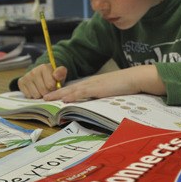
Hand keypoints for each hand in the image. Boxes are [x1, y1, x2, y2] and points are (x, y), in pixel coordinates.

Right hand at [18, 63, 66, 98]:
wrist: (42, 75)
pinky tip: (35, 90)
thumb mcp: (60, 74)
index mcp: (44, 67)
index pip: (50, 85)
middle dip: (47, 93)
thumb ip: (61, 73)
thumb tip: (56, 76)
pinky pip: (28, 96)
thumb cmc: (52, 77)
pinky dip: (33, 95)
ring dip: (40, 95)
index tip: (54, 86)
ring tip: (41, 90)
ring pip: (36, 95)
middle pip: (43, 91)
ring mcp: (26, 77)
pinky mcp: (21, 82)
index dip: (54, 88)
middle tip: (48, 89)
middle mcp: (33, 71)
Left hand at [43, 65, 165, 102]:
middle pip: (70, 88)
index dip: (64, 91)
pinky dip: (72, 96)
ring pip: (72, 89)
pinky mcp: (98, 88)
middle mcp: (91, 82)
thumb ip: (104, 95)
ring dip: (59, 94)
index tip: (54, 95)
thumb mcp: (113, 91)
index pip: (76, 88)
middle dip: (56, 92)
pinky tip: (64, 99)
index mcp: (94, 83)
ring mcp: (94, 84)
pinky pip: (82, 93)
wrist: (136, 78)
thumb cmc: (128, 85)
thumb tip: (98, 103)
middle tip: (43, 97)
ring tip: (47, 98)